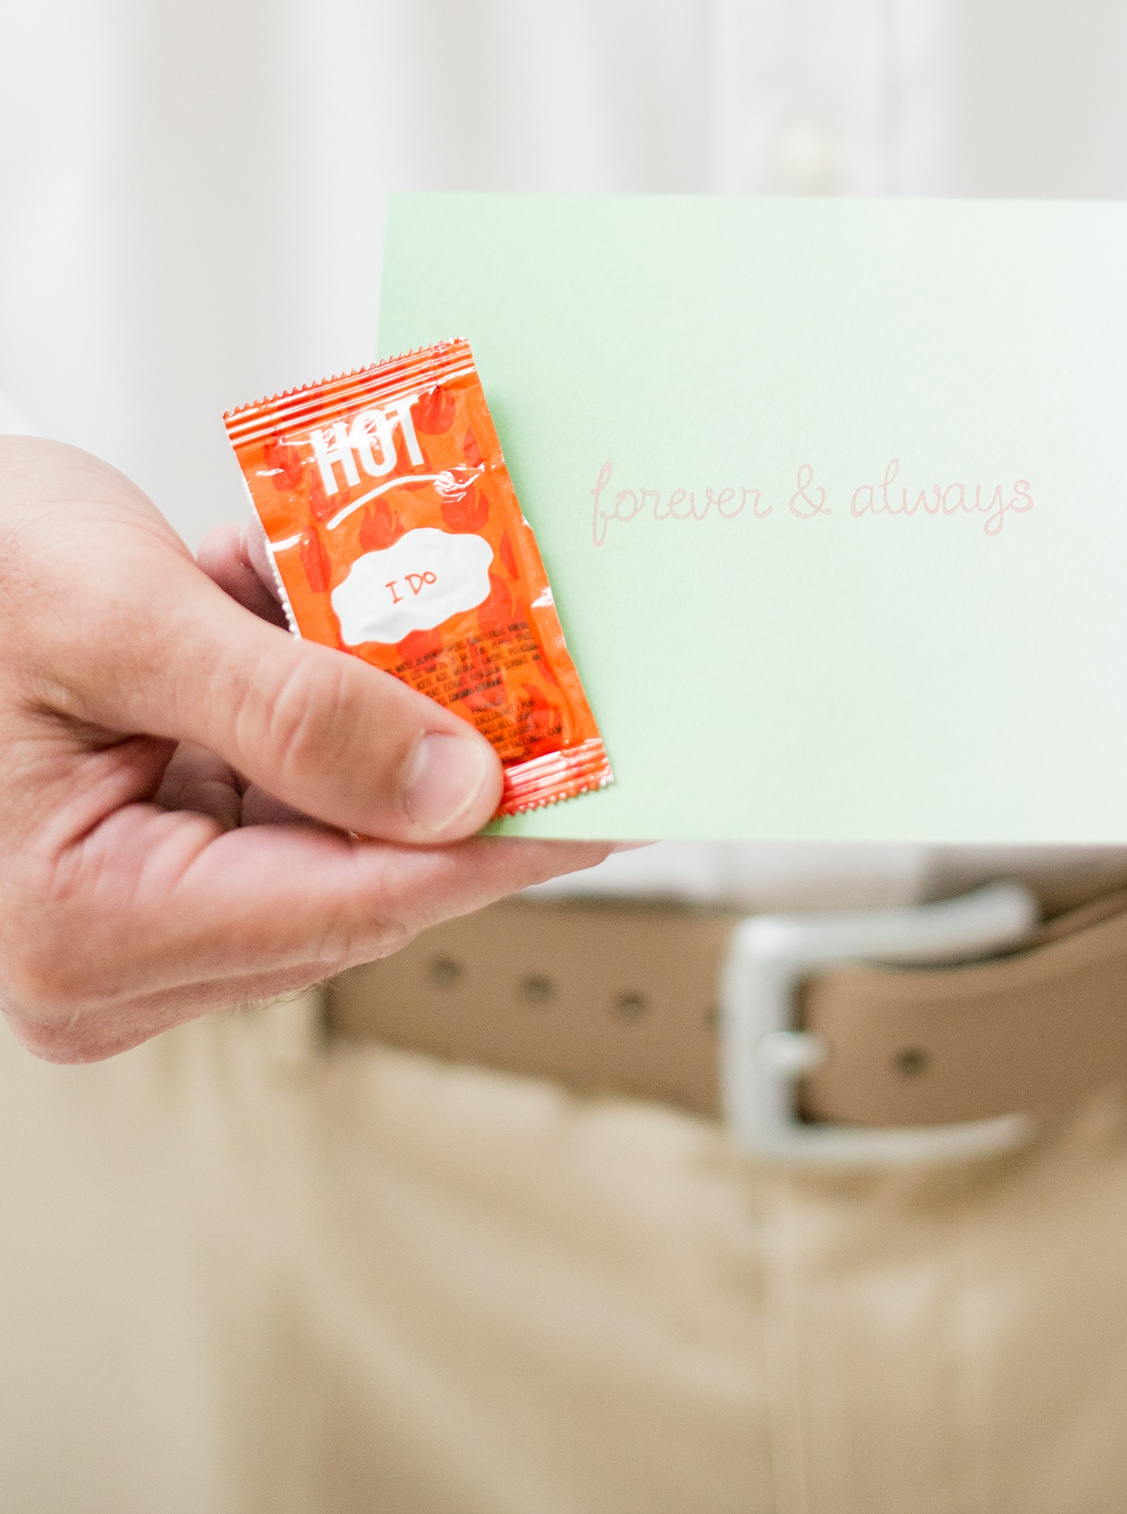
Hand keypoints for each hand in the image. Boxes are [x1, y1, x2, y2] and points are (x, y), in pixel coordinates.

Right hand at [0, 438, 612, 1059]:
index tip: (616, 792)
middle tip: (548, 659)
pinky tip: (300, 600)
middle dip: (447, 754)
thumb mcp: (119, 619)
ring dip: (377, 704)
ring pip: (335, 826)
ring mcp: (134, 916)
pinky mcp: (154, 859)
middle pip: (357, 873)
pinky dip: (317, 692)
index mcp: (87, 930)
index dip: (501, 844)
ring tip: (394, 591)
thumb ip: (291, 707)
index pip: (358, 903)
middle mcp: (111, 957)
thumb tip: (456, 791)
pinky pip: (288, 789)